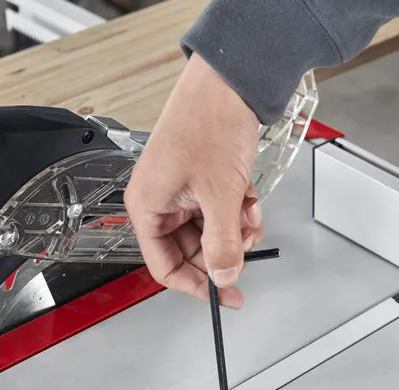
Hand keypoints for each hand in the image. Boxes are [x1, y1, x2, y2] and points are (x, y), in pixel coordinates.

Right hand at [124, 54, 263, 308]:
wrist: (230, 84)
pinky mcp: (203, 180)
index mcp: (148, 207)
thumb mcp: (219, 196)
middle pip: (191, 251)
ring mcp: (183, 191)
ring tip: (249, 212)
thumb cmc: (209, 125)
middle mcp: (161, 201)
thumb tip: (224, 277)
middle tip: (247, 252)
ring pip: (212, 232)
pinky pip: (222, 211)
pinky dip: (240, 210)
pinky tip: (249, 197)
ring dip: (237, 229)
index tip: (225, 295)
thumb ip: (222, 244)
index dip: (196, 285)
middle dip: (224, 251)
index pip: (164, 266)